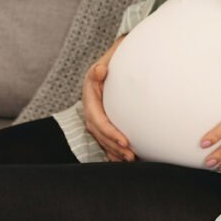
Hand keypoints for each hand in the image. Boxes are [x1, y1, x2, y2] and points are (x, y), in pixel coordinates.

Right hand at [82, 35, 136, 162]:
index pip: (99, 120)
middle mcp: (90, 110)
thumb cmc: (112, 63)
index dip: (110, 133)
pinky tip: (123, 160)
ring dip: (114, 152)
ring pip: (102, 140)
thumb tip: (100, 70)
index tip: (125, 141)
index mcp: (90, 97)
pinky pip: (105, 141)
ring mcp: (95, 118)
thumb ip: (101, 68)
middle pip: (100, 134)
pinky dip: (113, 152)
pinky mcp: (102, 123)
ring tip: (131, 159)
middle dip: (114, 147)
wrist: (109, 66)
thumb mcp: (106, 61)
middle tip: (131, 155)